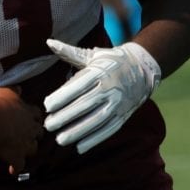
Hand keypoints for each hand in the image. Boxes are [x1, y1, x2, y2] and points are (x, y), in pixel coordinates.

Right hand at [0, 86, 42, 173]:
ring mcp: (24, 144)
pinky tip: (12, 171)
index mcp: (27, 112)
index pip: (36, 113)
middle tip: (31, 133)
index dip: (35, 115)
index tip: (34, 116)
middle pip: (38, 131)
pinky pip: (18, 165)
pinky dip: (16, 167)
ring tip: (24, 150)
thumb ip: (14, 91)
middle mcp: (30, 128)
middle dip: (36, 132)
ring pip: (33, 148)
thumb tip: (20, 88)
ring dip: (29, 148)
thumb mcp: (6, 91)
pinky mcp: (16, 156)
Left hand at [43, 39, 160, 153]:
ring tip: (60, 139)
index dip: (62, 97)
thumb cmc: (110, 60)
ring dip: (78, 132)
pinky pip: (109, 129)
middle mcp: (110, 89)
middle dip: (65, 117)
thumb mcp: (92, 55)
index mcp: (100, 72)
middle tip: (47, 125)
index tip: (46, 106)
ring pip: (97, 121)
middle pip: (85, 105)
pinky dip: (95, 139)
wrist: (143, 68)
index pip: (78, 86)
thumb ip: (69, 52)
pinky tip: (79, 147)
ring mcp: (118, 104)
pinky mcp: (123, 115)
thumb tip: (49, 42)